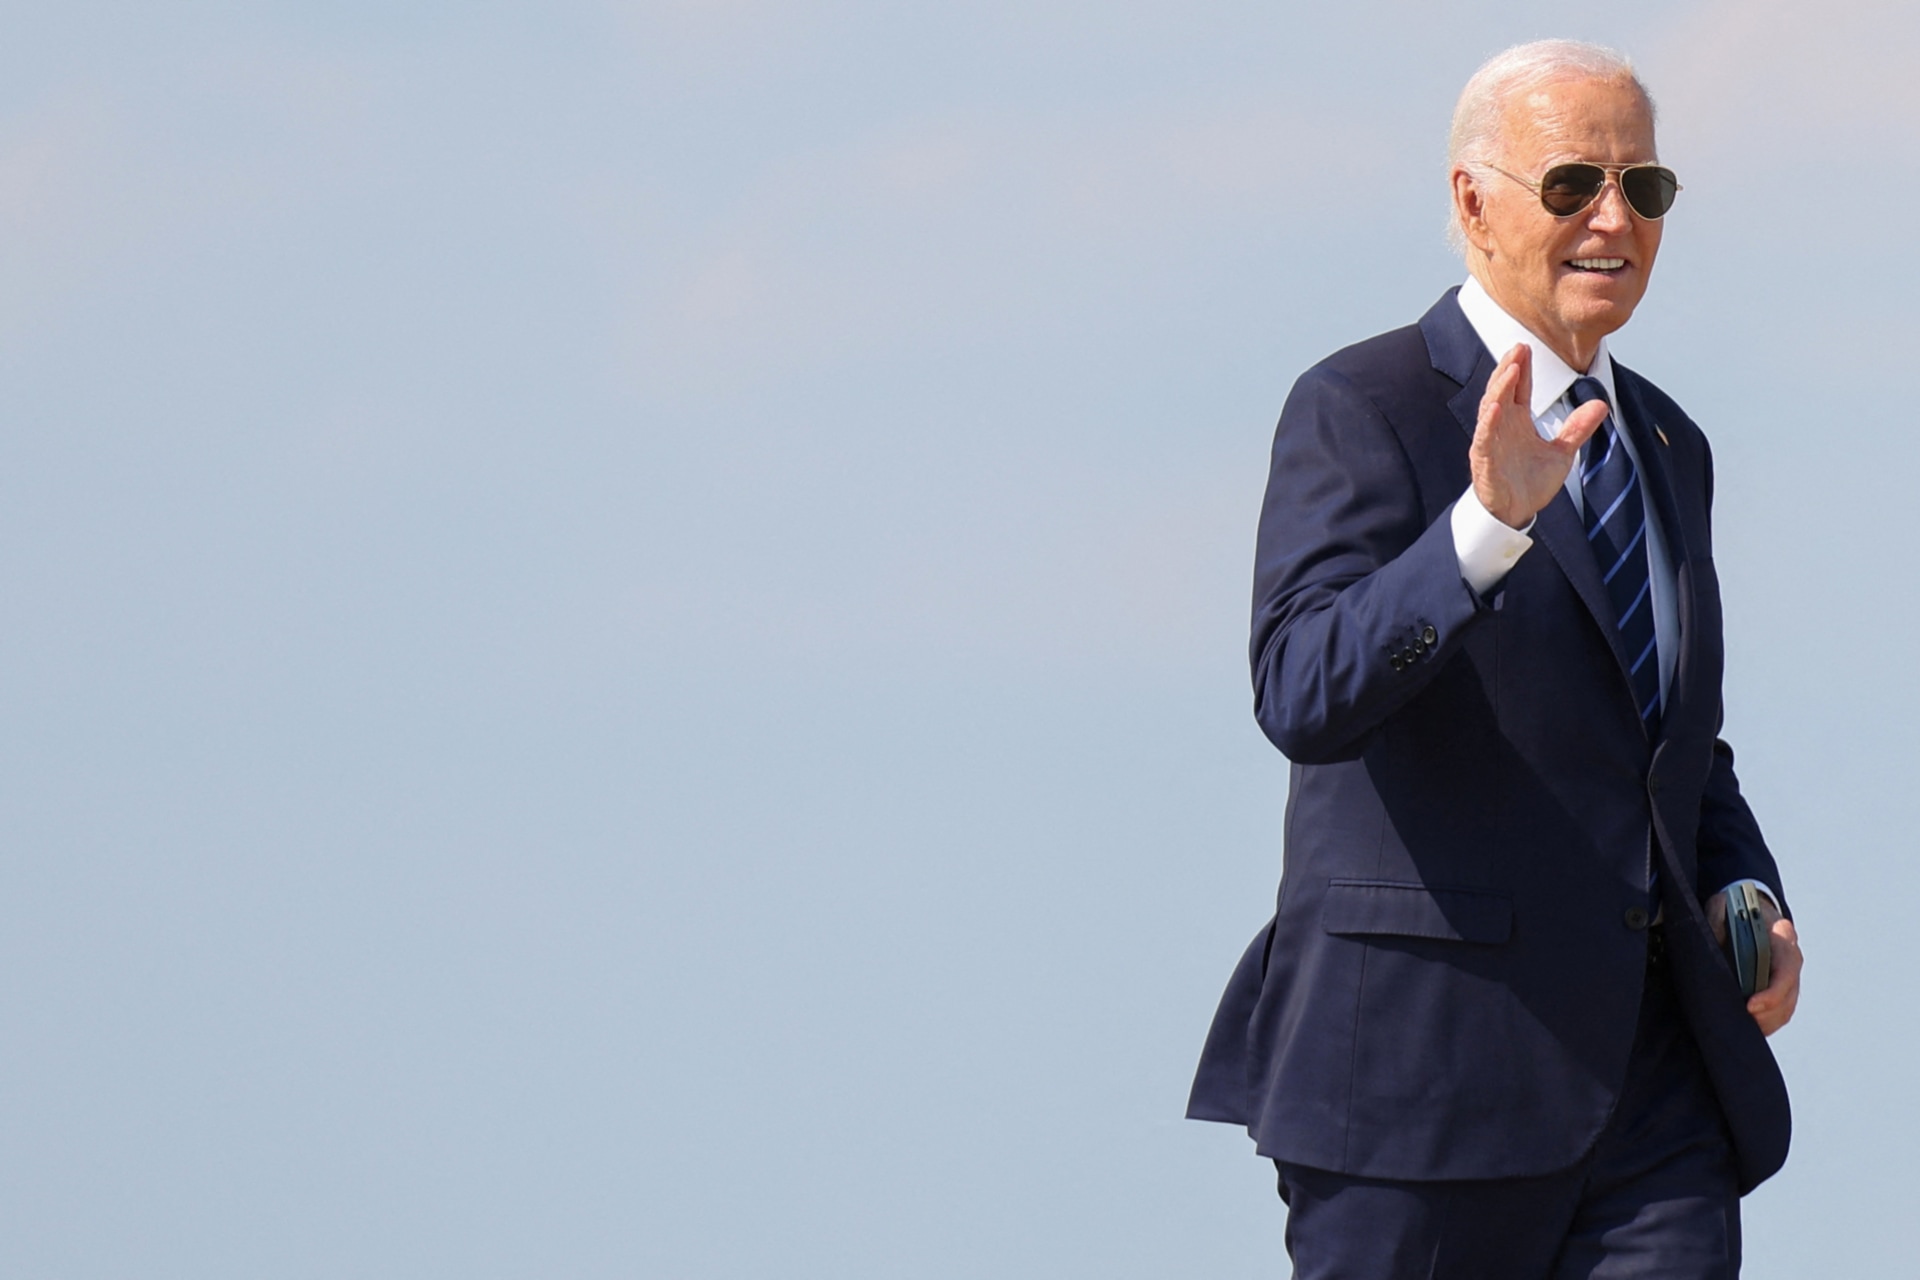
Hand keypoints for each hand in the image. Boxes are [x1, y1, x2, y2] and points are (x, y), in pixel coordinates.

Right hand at [1470, 344, 1608, 527]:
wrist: (1514, 514)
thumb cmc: (1529, 483)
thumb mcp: (1561, 453)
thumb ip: (1577, 428)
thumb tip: (1600, 404)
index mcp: (1516, 422)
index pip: (1518, 389)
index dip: (1523, 369)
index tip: (1527, 347)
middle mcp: (1501, 427)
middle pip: (1502, 391)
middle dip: (1509, 369)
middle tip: (1519, 347)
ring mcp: (1491, 443)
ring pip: (1491, 409)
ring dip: (1499, 388)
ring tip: (1511, 368)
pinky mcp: (1484, 462)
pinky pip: (1485, 438)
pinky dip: (1489, 422)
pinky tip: (1497, 406)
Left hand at [1706, 890, 1801, 1035]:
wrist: (1749, 907)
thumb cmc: (1734, 906)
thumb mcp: (1723, 904)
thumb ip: (1717, 918)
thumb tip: (1713, 937)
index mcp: (1782, 935)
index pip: (1786, 969)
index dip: (1771, 992)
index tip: (1750, 1006)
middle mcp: (1792, 957)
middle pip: (1789, 995)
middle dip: (1766, 1014)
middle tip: (1741, 1024)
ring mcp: (1790, 973)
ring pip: (1787, 1007)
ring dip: (1767, 1023)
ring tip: (1742, 1031)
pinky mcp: (1783, 986)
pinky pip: (1780, 1011)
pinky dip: (1766, 1023)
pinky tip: (1746, 1028)